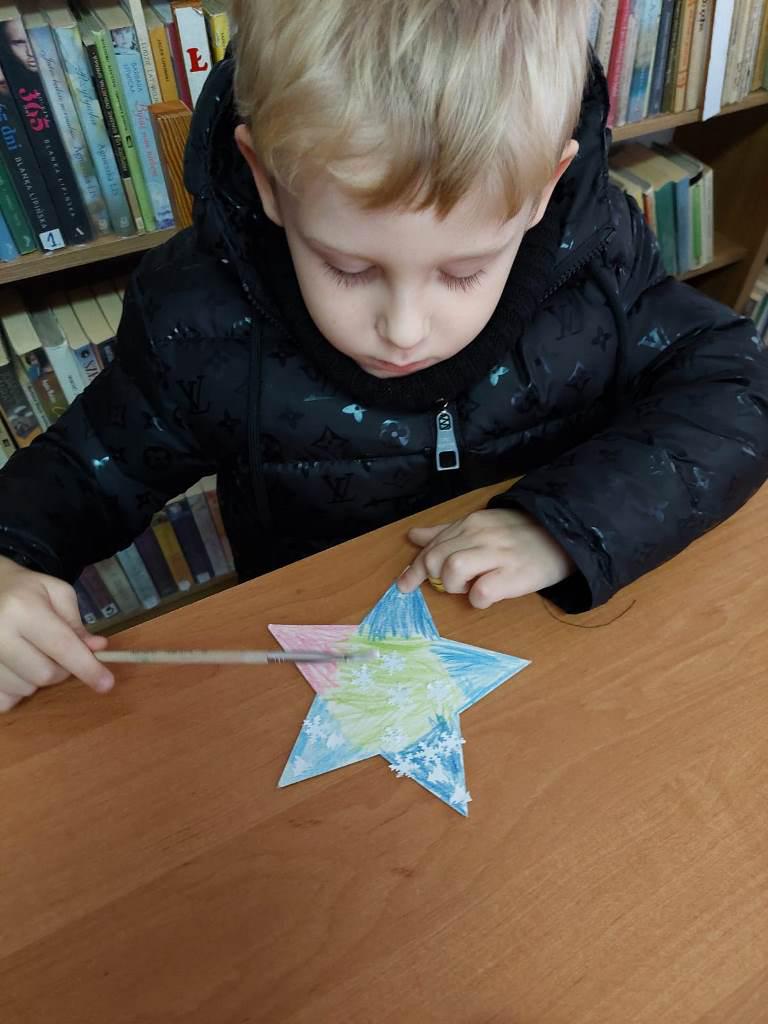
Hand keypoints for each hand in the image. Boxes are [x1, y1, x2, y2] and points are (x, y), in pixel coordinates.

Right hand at [0, 555, 113, 712]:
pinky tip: (16, 669)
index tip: (107, 684)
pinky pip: (4, 700)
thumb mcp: (56, 593)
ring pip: (25, 689)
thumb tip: (97, 648)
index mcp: (22, 609)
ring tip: (31, 654)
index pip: (61, 645)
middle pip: (44, 674)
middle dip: (61, 670)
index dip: (87, 667)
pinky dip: (16, 691)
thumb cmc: (24, 590)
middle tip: (58, 653)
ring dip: (37, 679)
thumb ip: (76, 623)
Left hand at [397, 509, 573, 608]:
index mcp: (470, 524)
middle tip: (452, 584)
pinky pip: (482, 592)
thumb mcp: (481, 525)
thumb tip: (413, 536)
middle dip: (434, 577)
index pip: (431, 547)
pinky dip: (478, 599)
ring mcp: (497, 555)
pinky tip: (487, 595)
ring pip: (453, 571)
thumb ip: (446, 532)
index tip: (403, 585)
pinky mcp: (514, 576)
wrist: (563, 537)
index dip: (413, 569)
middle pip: (436, 559)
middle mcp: (481, 536)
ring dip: (455, 586)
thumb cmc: (519, 535)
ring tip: (471, 587)